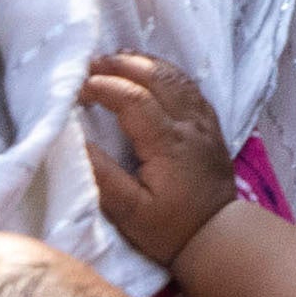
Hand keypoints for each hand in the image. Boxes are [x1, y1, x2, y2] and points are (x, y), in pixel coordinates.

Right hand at [80, 50, 236, 265]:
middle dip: (122, 65)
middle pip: (158, 78)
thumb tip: (76, 140)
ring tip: (116, 59)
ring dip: (145, 63)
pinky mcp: (211, 127)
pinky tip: (151, 72)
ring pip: (177, 78)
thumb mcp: (129, 211)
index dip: (104, 87)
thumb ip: (102, 175)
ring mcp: (205, 123)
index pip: (134, 99)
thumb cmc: (170, 228)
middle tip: (90, 63)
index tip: (77, 88)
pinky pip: (190, 88)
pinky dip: (167, 73)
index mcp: (169, 143)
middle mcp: (191, 124)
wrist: (219, 237)